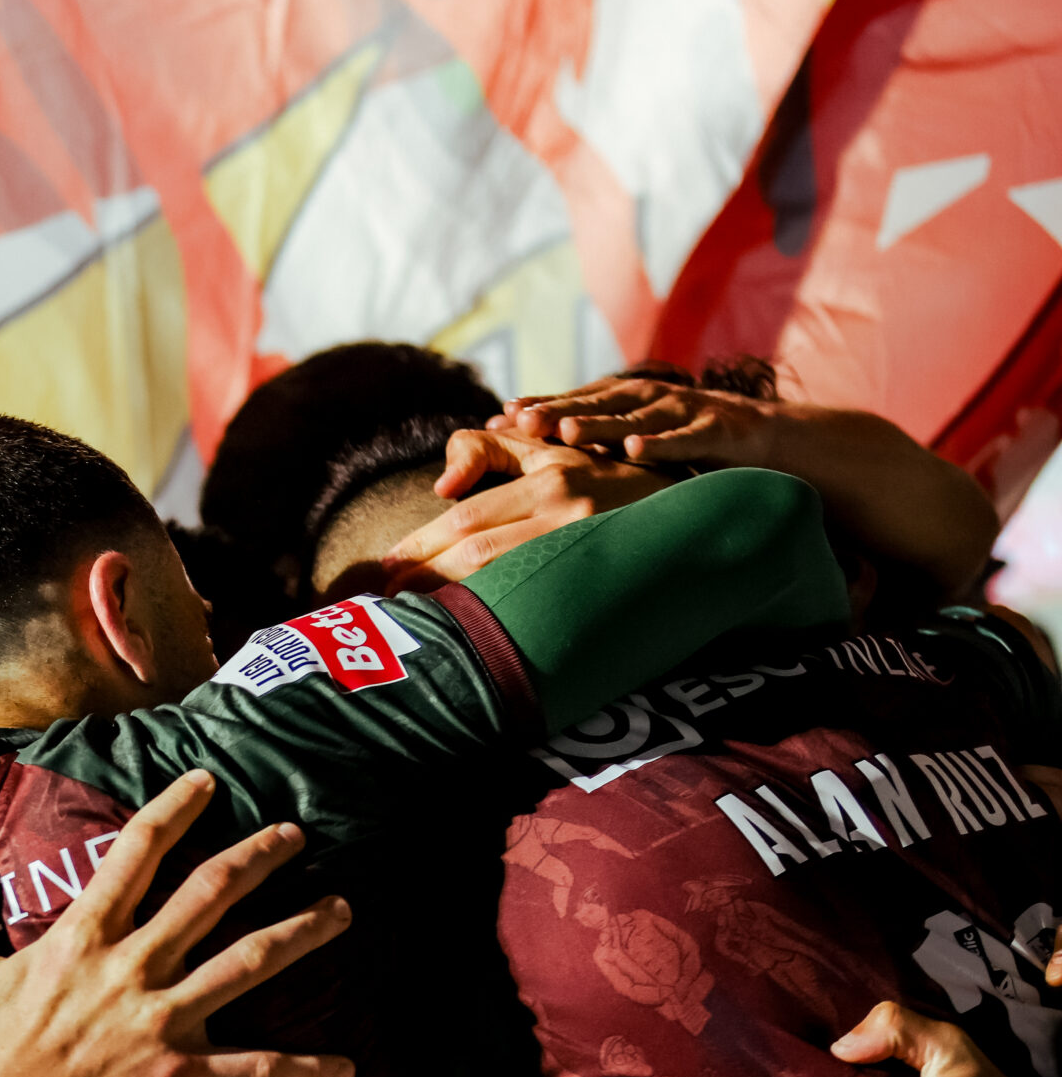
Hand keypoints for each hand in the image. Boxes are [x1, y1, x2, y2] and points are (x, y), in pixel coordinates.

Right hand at [0, 770, 352, 1076]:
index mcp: (83, 935)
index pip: (137, 852)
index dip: (175, 810)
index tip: (206, 782)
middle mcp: (130, 967)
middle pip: (208, 895)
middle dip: (257, 858)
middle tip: (294, 835)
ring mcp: (160, 1020)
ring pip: (246, 963)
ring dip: (298, 933)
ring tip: (341, 910)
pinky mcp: (177, 1075)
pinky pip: (252, 1070)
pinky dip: (301, 1071)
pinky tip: (344, 1070)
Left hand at [379, 429, 668, 589]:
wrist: (692, 510)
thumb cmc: (602, 473)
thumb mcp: (548, 447)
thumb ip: (486, 448)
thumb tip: (440, 487)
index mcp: (549, 478)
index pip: (466, 520)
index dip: (419, 547)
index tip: (385, 568)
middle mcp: (568, 512)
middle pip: (475, 554)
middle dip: (424, 578)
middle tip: (386, 601)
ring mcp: (589, 548)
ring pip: (503, 580)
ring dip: (453, 601)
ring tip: (415, 617)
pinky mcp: (605, 580)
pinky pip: (538, 601)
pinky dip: (496, 614)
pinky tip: (468, 630)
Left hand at [494, 377, 778, 467]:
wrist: (759, 434)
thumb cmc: (680, 437)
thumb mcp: (630, 433)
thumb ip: (583, 437)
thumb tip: (516, 442)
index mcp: (621, 400)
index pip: (571, 401)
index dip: (537, 408)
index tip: (499, 419)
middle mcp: (646, 399)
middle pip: (594, 404)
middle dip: (556, 411)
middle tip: (521, 420)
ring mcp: (681, 411)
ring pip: (634, 418)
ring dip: (599, 423)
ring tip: (566, 430)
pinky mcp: (715, 429)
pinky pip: (684, 438)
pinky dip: (660, 443)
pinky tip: (635, 450)